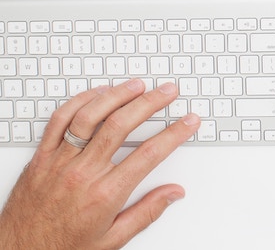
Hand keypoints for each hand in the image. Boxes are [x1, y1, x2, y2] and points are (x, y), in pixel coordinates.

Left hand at [0, 80, 200, 249]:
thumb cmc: (62, 248)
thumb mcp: (112, 239)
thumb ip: (146, 213)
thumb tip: (173, 193)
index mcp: (104, 195)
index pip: (148, 155)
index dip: (174, 134)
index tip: (188, 122)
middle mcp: (82, 174)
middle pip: (121, 126)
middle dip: (150, 103)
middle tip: (168, 92)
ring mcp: (59, 162)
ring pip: (90, 117)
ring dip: (117, 95)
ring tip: (137, 85)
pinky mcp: (41, 156)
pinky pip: (59, 120)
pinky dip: (80, 102)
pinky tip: (97, 94)